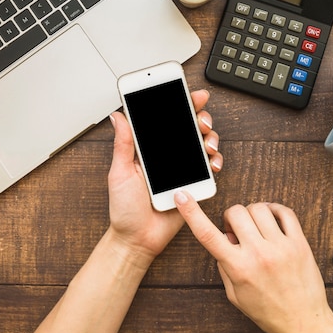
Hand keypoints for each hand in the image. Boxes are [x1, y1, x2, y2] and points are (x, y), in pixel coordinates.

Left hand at [107, 89, 222, 260]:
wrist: (137, 239)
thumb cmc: (124, 209)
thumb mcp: (119, 173)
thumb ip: (123, 144)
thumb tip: (118, 116)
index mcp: (149, 149)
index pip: (165, 120)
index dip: (179, 104)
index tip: (189, 93)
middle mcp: (167, 156)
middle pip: (189, 127)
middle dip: (200, 117)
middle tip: (200, 120)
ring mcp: (182, 170)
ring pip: (203, 144)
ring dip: (210, 137)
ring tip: (207, 142)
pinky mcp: (193, 185)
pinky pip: (209, 168)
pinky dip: (214, 161)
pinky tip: (212, 162)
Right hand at [174, 194, 332, 332]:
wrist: (303, 322)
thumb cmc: (268, 311)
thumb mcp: (235, 294)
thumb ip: (225, 265)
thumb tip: (223, 239)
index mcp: (239, 268)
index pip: (207, 234)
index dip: (190, 212)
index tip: (181, 195)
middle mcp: (259, 254)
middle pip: (235, 212)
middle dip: (231, 217)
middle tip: (236, 230)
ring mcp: (281, 247)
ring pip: (259, 208)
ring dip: (252, 213)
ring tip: (256, 228)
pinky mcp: (299, 243)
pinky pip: (285, 212)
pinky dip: (275, 210)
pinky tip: (272, 220)